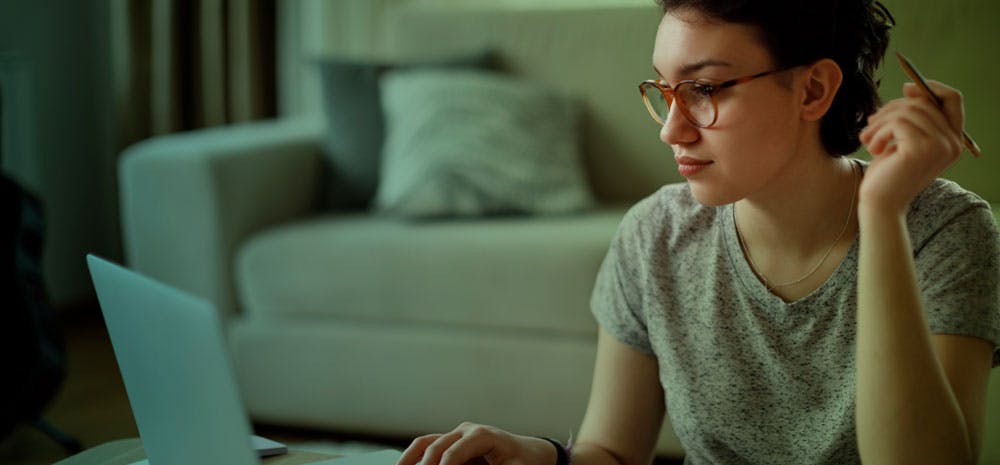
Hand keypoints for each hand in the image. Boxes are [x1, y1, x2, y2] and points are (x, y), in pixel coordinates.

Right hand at [396, 423, 555, 464]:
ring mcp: (457, 434)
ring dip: (410, 458)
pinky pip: (428, 447)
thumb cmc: (524, 462)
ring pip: (426, 442)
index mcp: (482, 435)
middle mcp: (466, 430)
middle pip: (436, 446)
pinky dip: (415, 456)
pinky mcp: (452, 443)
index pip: (453, 453)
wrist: (530, 453)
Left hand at [858, 80, 965, 213]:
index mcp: (953, 140)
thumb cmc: (889, 172)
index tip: (906, 89)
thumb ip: (913, 117)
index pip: (953, 99)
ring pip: (907, 111)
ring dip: (880, 121)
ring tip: (868, 139)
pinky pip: (897, 123)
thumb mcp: (904, 139)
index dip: (930, 88)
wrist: (880, 204)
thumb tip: (911, 87)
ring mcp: (939, 146)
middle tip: (871, 123)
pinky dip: (879, 132)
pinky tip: (872, 148)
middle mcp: (952, 143)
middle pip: (924, 103)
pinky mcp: (920, 149)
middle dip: (892, 108)